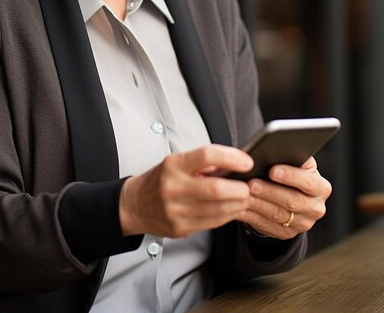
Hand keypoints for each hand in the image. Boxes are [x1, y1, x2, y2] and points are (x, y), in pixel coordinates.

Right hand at [119, 145, 253, 236]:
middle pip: (216, 189)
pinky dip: (227, 215)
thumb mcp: (177, 162)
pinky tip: (231, 209)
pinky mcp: (181, 228)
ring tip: (243, 197)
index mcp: (174, 164)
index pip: (206, 156)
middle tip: (249, 186)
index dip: (231, 158)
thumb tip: (234, 164)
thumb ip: (203, 163)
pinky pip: (212, 223)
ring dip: (237, 204)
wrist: (135, 204)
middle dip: (239, 189)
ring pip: (218, 209)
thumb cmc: (160, 180)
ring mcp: (176, 210)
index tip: (245, 161)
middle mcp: (173, 187)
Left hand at [237, 157, 331, 238]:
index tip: (273, 170)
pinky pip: (266, 225)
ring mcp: (302, 223)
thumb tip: (275, 149)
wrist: (288, 195)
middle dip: (270, 191)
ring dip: (258, 203)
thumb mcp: (295, 163)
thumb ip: (290, 158)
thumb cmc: (289, 172)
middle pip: (292, 201)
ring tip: (243, 193)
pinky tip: (239, 206)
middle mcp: (315, 208)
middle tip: (251, 183)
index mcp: (321, 188)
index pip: (308, 182)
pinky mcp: (286, 233)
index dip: (291, 176)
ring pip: (277, 214)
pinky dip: (251, 215)